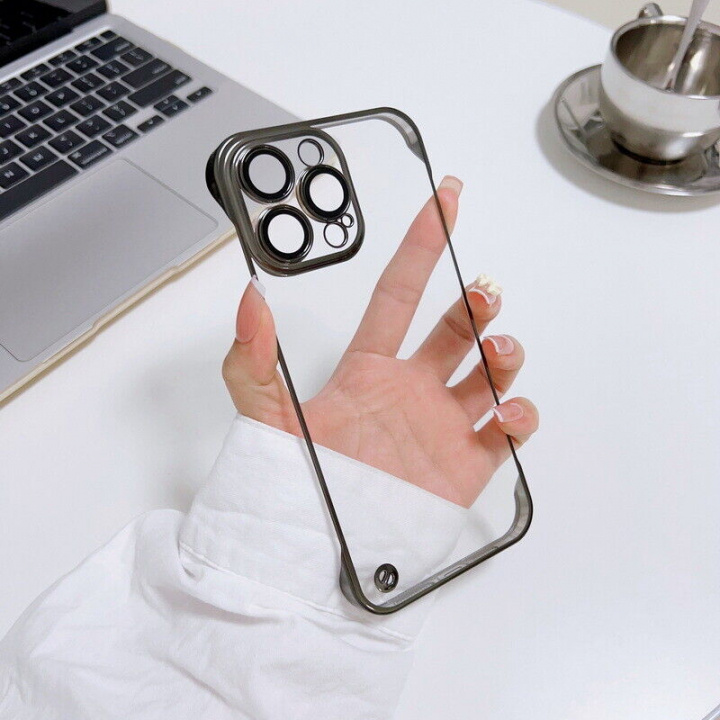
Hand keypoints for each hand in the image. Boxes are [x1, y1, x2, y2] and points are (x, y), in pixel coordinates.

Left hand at [222, 177, 538, 507]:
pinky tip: (507, 411)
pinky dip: (520, 414)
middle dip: (476, 301)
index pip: (401, 292)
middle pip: (456, 328)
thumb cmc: (293, 483)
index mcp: (369, 368)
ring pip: (491, 372)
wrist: (319, 552)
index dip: (423, 242)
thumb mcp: (264, 417)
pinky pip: (509, 429)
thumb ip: (252, 359)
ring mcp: (444, 424)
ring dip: (504, 352)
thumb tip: (249, 299)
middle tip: (481, 294)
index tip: (447, 198)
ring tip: (496, 351)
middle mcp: (412, 389)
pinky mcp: (467, 463)